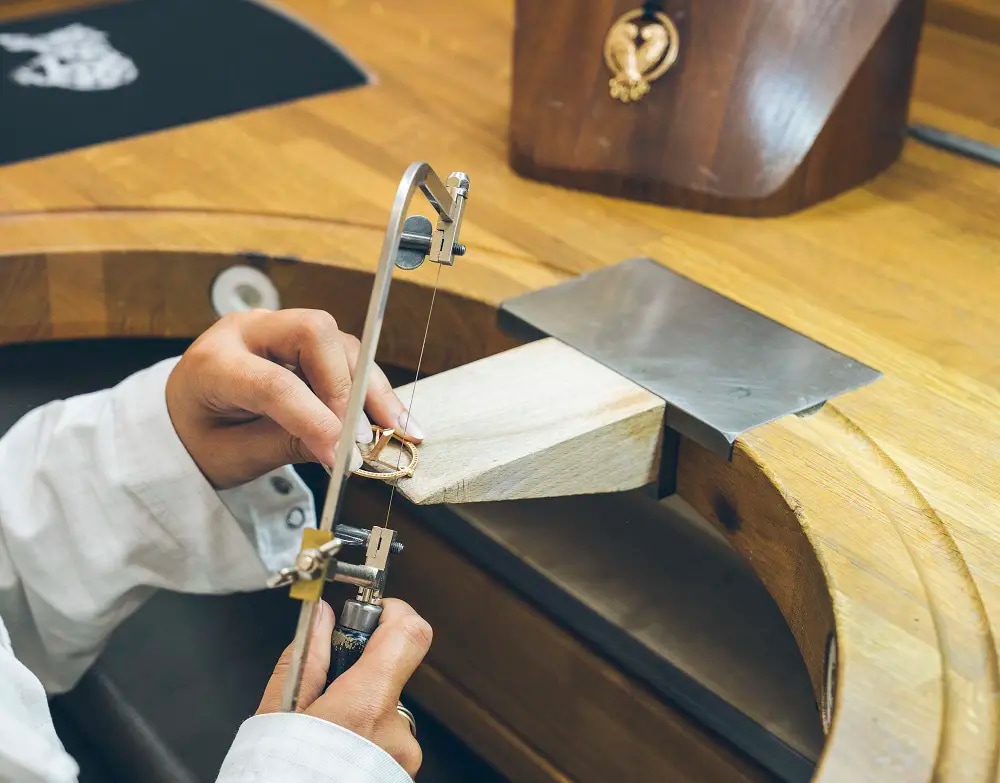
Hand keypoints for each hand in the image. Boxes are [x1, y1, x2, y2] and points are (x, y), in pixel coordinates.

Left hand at [165, 309, 423, 488]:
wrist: (184, 415)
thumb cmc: (200, 436)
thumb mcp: (232, 455)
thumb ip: (285, 445)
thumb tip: (343, 449)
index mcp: (214, 363)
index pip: (274, 383)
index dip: (315, 419)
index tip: (344, 455)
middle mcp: (249, 331)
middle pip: (315, 334)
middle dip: (350, 386)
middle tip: (370, 436)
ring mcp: (280, 328)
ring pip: (340, 342)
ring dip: (370, 388)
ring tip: (396, 431)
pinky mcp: (304, 338)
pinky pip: (347, 354)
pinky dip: (369, 387)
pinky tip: (388, 417)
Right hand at [257, 598, 432, 777]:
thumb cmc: (277, 777)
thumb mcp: (277, 714)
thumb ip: (305, 658)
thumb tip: (321, 618)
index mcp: (365, 706)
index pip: (410, 634)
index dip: (393, 612)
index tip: (371, 612)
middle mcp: (394, 732)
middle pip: (391, 673)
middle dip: (360, 672)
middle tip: (323, 689)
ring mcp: (401, 758)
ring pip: (386, 711)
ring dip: (360, 711)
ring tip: (322, 734)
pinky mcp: (400, 774)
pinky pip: (387, 740)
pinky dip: (364, 738)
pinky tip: (334, 753)